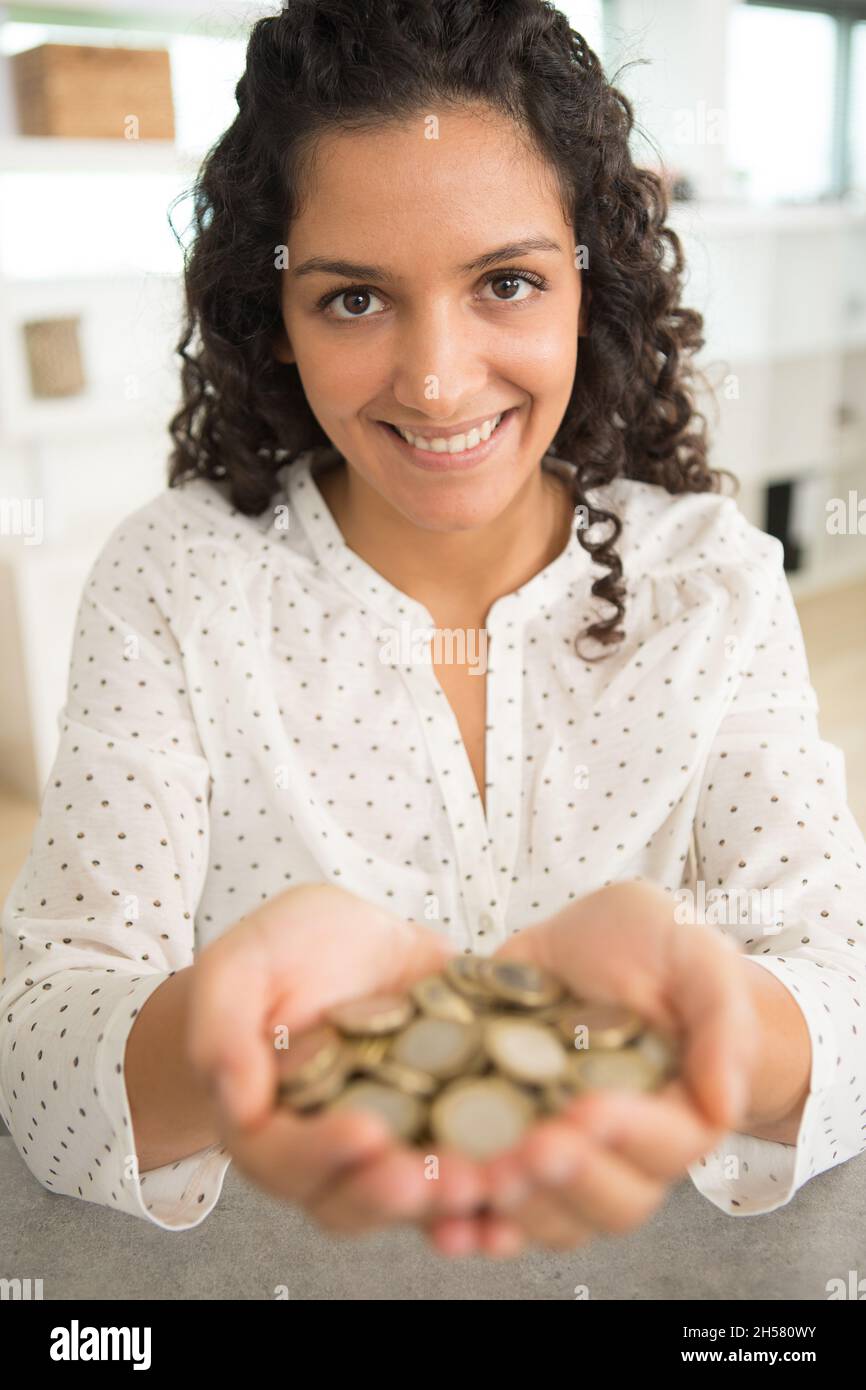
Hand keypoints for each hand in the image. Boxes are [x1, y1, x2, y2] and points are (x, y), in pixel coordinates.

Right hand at [186, 884, 487, 1240]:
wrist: (351, 940)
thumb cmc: (281, 952)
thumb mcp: (239, 967)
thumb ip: (222, 1027)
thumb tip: (235, 1099)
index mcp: (268, 1127)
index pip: (284, 1160)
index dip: (321, 1155)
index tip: (363, 1134)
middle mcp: (331, 1155)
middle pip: (358, 1198)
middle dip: (401, 1193)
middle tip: (444, 1177)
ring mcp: (394, 1148)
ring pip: (420, 1198)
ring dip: (459, 1199)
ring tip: (497, 1178)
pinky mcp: (448, 1128)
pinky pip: (474, 1170)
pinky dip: (502, 1188)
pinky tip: (537, 1175)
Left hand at [425, 880, 760, 1255]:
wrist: (592, 939)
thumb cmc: (659, 946)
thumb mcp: (698, 960)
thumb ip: (721, 1024)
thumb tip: (724, 1105)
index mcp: (679, 1111)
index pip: (668, 1145)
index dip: (629, 1136)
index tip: (589, 1108)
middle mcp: (622, 1148)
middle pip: (610, 1203)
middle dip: (569, 1180)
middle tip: (531, 1148)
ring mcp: (562, 1151)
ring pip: (551, 1217)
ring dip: (519, 1206)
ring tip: (484, 1177)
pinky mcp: (504, 1140)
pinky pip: (489, 1204)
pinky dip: (466, 1218)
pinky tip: (443, 1217)